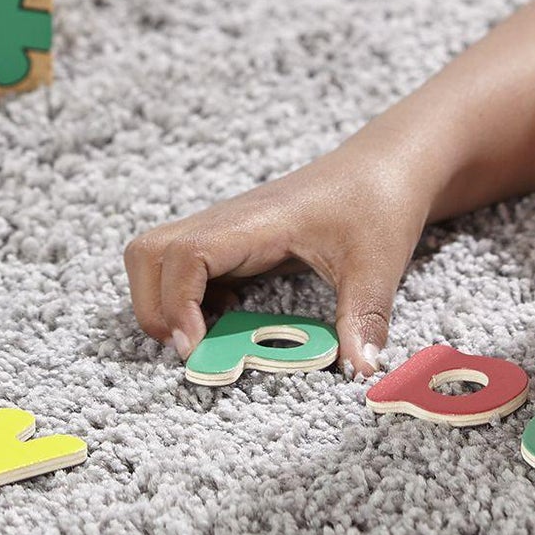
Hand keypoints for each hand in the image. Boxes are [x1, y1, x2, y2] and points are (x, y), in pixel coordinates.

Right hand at [123, 153, 427, 376]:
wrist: (386, 165)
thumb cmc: (379, 203)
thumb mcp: (377, 263)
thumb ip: (365, 316)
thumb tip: (362, 369)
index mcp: (258, 222)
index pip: (186, 252)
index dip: (176, 303)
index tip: (195, 346)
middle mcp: (230, 221)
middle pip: (149, 252)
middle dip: (153, 306)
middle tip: (191, 347)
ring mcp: (227, 227)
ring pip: (158, 254)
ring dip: (164, 299)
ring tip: (205, 333)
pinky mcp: (234, 237)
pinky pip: (184, 262)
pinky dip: (187, 294)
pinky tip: (228, 313)